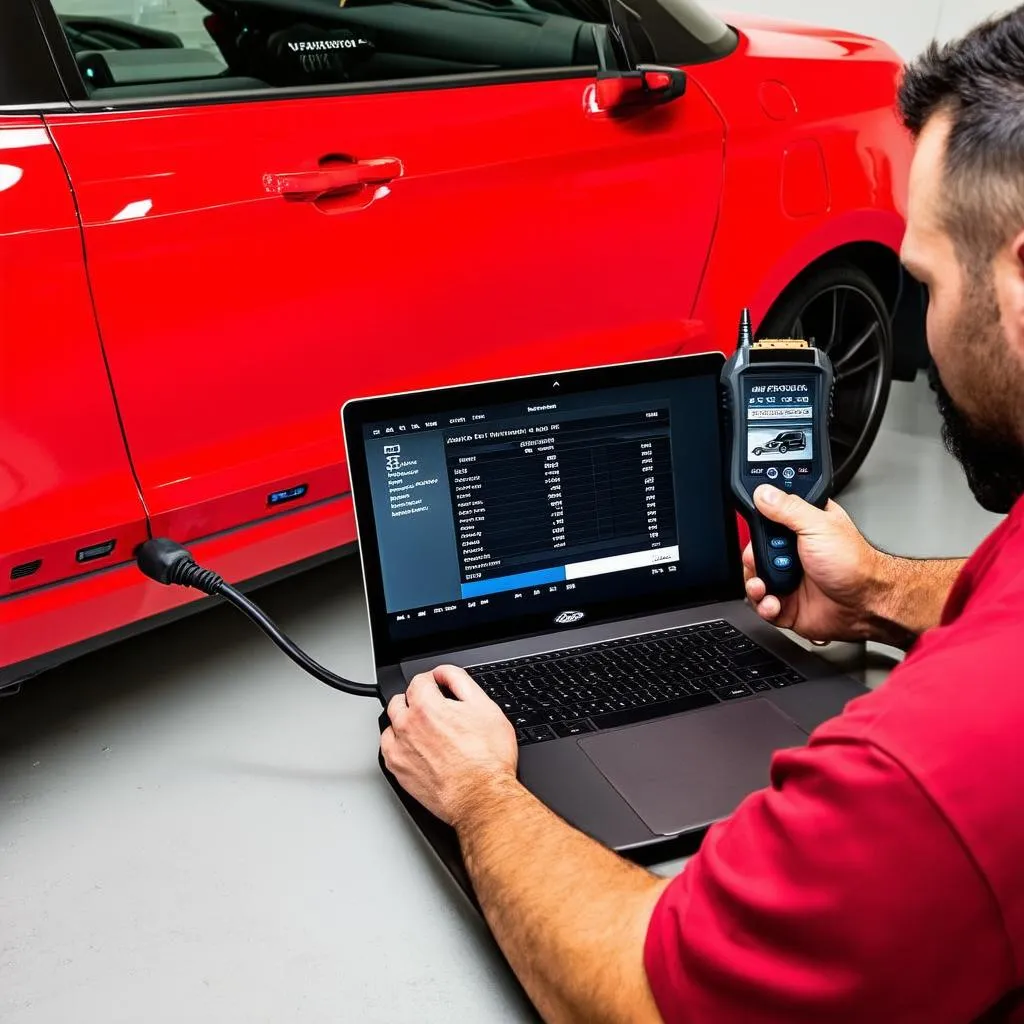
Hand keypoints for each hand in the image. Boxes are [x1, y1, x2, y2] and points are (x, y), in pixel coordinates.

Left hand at [381, 664, 517, 826]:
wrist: (481, 797)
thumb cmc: (487, 759)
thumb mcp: (484, 707)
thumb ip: (460, 681)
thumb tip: (444, 673)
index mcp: (426, 706)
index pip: (419, 680)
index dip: (433, 681)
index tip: (439, 688)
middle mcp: (407, 725)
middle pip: (400, 699)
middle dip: (417, 700)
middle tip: (435, 711)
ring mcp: (399, 749)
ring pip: (391, 723)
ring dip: (405, 722)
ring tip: (426, 731)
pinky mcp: (397, 769)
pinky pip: (387, 748)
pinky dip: (398, 744)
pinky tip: (416, 748)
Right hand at [743, 485, 884, 642]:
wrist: (865, 604)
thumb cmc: (854, 564)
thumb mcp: (819, 526)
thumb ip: (788, 508)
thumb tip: (764, 493)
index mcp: (800, 528)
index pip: (768, 519)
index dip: (756, 523)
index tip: (753, 527)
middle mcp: (793, 552)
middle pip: (755, 550)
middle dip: (752, 557)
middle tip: (761, 559)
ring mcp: (788, 579)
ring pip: (753, 578)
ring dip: (754, 583)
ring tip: (764, 586)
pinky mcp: (786, 603)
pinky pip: (761, 605)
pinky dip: (763, 605)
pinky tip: (774, 602)